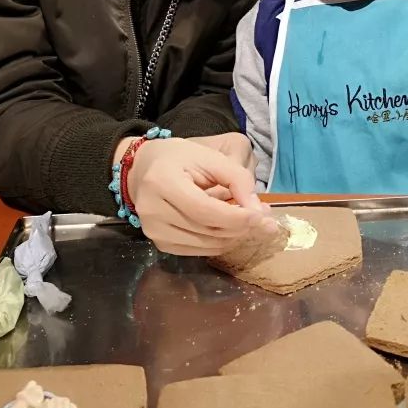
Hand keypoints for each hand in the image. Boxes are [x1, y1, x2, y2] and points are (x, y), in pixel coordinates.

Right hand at [125, 137, 277, 255]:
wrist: (143, 169)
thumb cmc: (178, 159)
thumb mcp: (209, 157)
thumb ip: (236, 179)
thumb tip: (257, 211)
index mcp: (162, 182)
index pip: (204, 210)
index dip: (235, 217)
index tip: (262, 216)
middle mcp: (152, 211)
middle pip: (207, 230)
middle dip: (241, 227)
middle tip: (265, 218)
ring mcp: (154, 231)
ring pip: (206, 245)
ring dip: (233, 236)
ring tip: (249, 220)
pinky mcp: (159, 244)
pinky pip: (198, 250)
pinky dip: (219, 241)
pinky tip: (228, 227)